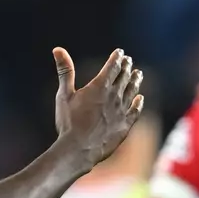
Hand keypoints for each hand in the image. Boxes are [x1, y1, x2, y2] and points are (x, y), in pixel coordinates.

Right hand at [53, 47, 144, 166]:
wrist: (79, 149)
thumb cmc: (69, 122)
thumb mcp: (64, 95)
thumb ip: (65, 71)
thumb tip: (58, 49)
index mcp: (99, 86)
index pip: (112, 67)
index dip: (117, 58)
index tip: (120, 53)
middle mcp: (114, 96)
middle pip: (124, 77)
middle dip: (127, 67)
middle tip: (129, 61)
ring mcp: (121, 111)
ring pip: (132, 92)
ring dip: (135, 82)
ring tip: (138, 74)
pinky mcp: (125, 125)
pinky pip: (135, 111)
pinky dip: (138, 103)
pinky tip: (140, 99)